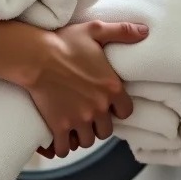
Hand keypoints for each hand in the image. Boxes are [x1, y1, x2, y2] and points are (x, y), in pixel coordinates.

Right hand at [23, 20, 148, 158]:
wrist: (36, 56)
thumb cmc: (65, 43)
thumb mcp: (95, 31)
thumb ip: (122, 31)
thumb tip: (145, 31)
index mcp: (112, 88)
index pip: (126, 112)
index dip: (118, 109)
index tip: (108, 104)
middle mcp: (99, 108)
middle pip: (106, 131)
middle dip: (99, 125)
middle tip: (89, 115)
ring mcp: (79, 119)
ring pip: (87, 141)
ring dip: (82, 136)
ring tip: (75, 126)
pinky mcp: (59, 126)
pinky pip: (64, 148)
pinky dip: (62, 146)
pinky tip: (60, 138)